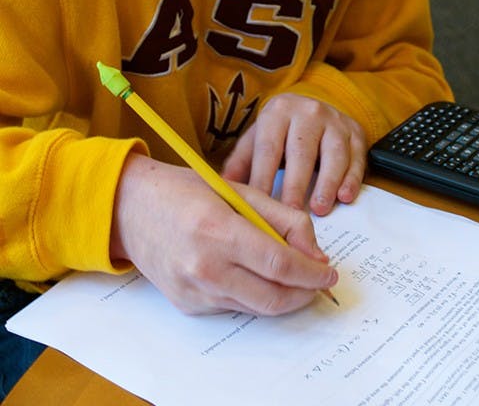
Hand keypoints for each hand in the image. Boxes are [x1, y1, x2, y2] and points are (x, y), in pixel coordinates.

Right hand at [110, 153, 337, 315]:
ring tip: (294, 276)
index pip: (279, 263)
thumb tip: (314, 252)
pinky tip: (255, 274)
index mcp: (218, 230)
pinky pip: (234, 307)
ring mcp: (194, 291)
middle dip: (304, 293)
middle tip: (318, 281)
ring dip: (282, 296)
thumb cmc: (186, 191)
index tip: (329, 271)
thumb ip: (282, 218)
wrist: (131, 208)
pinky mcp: (188, 305)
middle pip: (272, 296)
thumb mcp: (239, 189)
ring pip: (255, 307)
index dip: (311, 272)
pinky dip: (254, 295)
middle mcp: (204, 267)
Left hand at [222, 93, 366, 215]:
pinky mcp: (355, 131)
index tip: (259, 206)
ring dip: (327, 183)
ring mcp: (334, 121)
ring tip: (320, 209)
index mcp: (278, 112)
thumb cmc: (280, 132)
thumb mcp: (258, 138)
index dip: (263, 178)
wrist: (312, 108)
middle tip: (292, 215)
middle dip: (296, 185)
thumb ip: (241, 162)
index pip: (269, 148)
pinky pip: (356, 156)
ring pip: (333, 152)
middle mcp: (308, 112)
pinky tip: (345, 197)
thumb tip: (221, 189)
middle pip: (301, 151)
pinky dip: (352, 178)